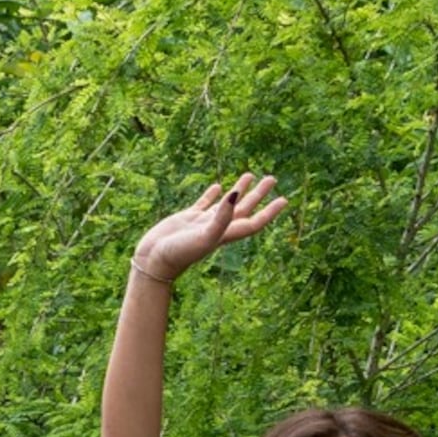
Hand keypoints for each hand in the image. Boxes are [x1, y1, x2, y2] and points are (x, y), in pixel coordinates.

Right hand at [130, 173, 287, 282]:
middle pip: (244, 209)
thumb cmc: (179, 253)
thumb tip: (235, 194)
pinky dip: (212, 195)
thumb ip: (221, 216)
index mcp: (226, 234)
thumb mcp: (203, 235)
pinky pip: (204, 203)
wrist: (153, 261)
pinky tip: (217, 187)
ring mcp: (202, 222)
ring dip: (239, 191)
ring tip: (249, 175)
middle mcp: (217, 228)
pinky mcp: (187, 218)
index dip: (270, 211)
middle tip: (271, 178)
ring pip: (226, 204)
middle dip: (259, 195)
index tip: (284, 199)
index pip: (254, 222)